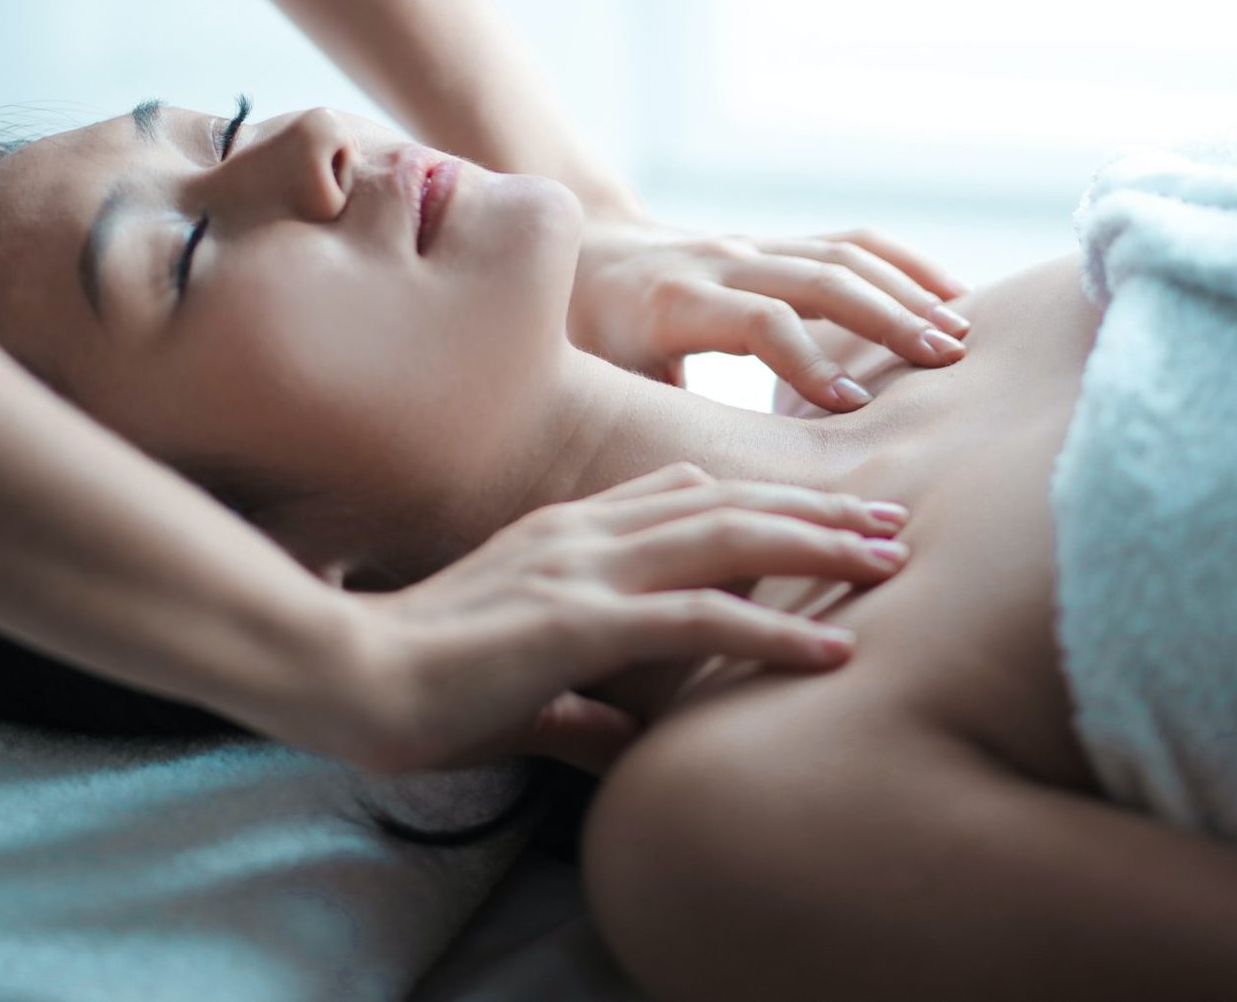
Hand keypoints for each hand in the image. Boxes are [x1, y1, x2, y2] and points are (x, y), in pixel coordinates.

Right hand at [321, 464, 911, 775]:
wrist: (345, 678)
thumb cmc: (416, 688)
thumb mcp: (516, 691)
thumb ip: (576, 708)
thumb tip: (623, 742)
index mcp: (563, 536)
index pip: (679, 494)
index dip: (757, 501)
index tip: (822, 512)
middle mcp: (583, 535)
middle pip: (723, 501)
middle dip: (813, 510)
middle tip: (890, 522)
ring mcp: (584, 571)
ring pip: (727, 540)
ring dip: (817, 548)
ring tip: (890, 560)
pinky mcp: (581, 622)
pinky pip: (699, 618)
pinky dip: (774, 631)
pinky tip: (833, 647)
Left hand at [568, 219, 972, 411]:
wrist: (586, 257)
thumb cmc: (589, 342)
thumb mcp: (602, 383)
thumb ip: (647, 425)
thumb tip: (691, 502)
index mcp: (674, 302)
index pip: (758, 320)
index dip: (807, 358)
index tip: (852, 406)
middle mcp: (720, 263)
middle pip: (816, 278)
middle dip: (884, 319)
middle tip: (943, 363)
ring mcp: (755, 247)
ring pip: (842, 254)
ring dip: (906, 291)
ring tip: (960, 335)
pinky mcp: (779, 246)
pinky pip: (851, 242)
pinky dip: (905, 264)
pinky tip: (953, 295)